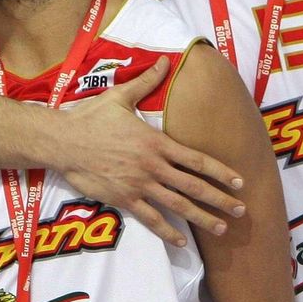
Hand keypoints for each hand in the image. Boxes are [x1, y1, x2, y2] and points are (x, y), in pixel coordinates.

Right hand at [54, 58, 247, 245]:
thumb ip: (146, 81)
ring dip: (201, 217)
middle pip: (194, 186)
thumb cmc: (91, 118)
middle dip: (220, 199)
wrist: (61, 142)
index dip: (221, 172)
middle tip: (241, 210)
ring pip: (177, 205)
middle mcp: (152, 166)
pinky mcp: (123, 199)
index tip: (239, 181)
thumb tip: (164, 60)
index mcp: (157, 142)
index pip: (197, 160)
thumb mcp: (120, 96)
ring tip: (221, 227)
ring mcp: (139, 185)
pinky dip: (167, 231)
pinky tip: (181, 241)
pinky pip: (150, 218)